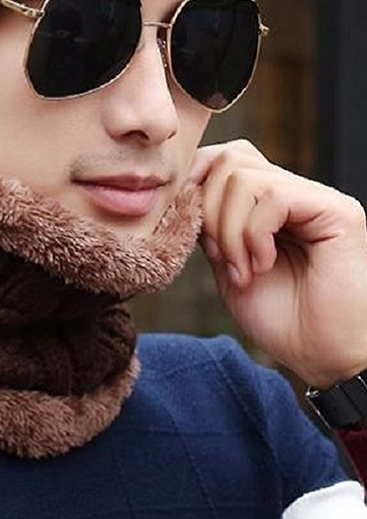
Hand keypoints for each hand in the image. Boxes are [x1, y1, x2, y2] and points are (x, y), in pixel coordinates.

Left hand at [188, 140, 366, 388]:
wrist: (327, 359)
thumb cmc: (284, 322)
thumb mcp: (230, 268)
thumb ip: (211, 228)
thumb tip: (186, 191)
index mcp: (270, 206)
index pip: (227, 158)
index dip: (197, 179)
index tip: (182, 218)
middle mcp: (295, 194)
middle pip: (231, 159)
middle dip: (208, 209)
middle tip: (223, 259)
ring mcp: (317, 199)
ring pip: (245, 177)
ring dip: (229, 230)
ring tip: (245, 270)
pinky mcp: (337, 211)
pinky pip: (273, 197)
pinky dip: (254, 234)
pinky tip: (264, 265)